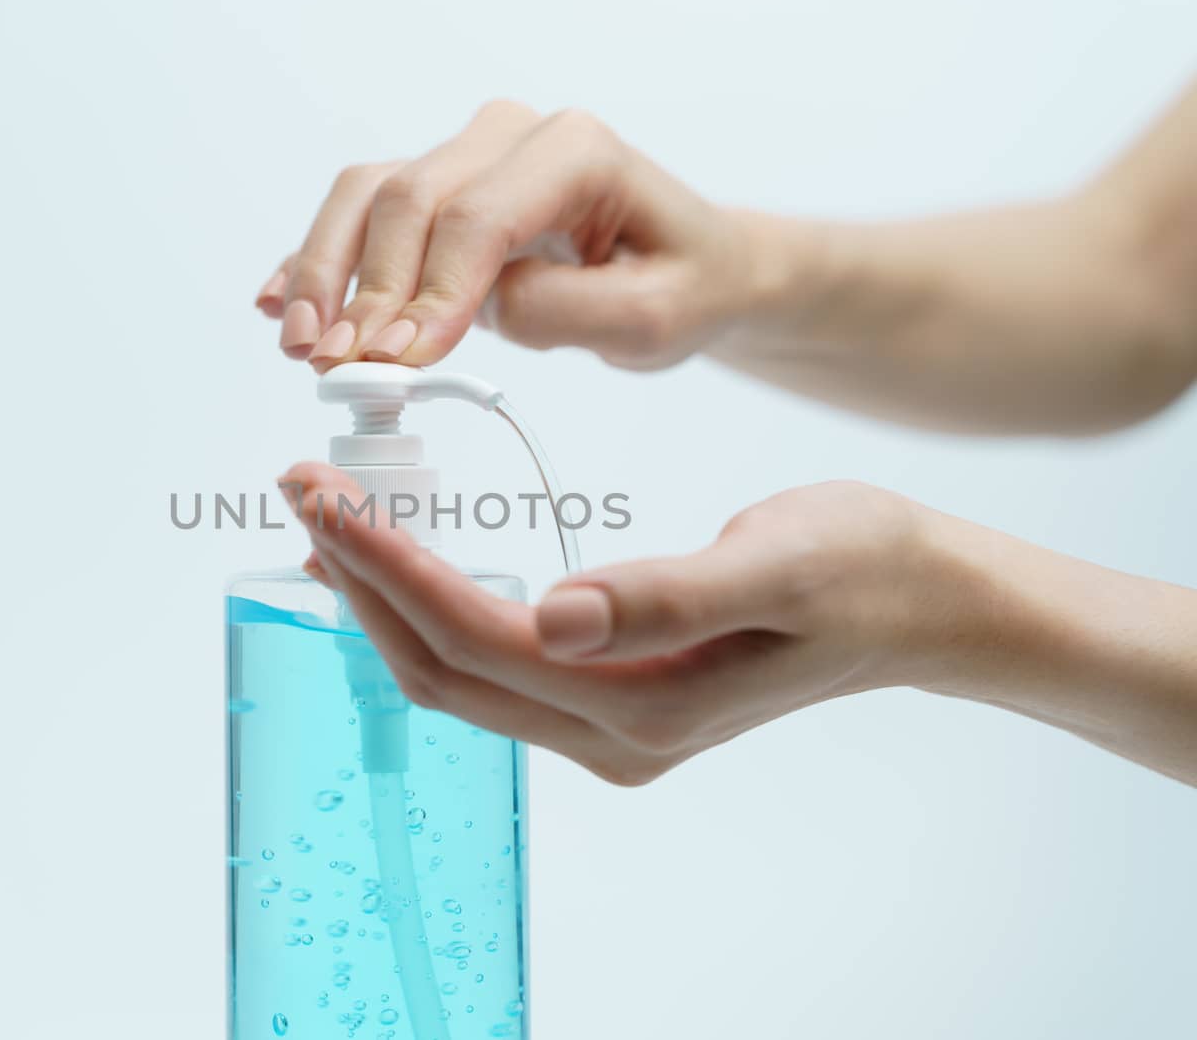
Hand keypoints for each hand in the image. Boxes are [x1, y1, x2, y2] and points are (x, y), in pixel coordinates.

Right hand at [255, 102, 775, 372]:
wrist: (689, 266)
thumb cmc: (679, 285)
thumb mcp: (653, 318)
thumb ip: (570, 311)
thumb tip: (476, 311)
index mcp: (576, 150)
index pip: (479, 217)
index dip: (430, 293)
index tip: (398, 364)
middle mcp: (511, 135)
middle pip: (410, 201)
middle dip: (366, 291)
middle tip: (338, 369)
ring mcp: (467, 155)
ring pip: (368, 197)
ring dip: (323, 271)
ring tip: (301, 346)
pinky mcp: (439, 191)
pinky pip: (361, 212)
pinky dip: (316, 258)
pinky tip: (278, 304)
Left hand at [279, 462, 942, 784]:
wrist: (922, 601)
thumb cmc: (864, 568)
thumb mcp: (780, 566)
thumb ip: (666, 595)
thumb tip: (554, 614)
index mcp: (644, 704)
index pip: (477, 639)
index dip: (390, 568)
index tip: (327, 496)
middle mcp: (613, 735)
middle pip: (446, 669)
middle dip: (362, 583)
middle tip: (304, 492)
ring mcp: (610, 725)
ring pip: (460, 673)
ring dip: (386, 599)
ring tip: (331, 522)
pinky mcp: (612, 697)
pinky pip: (493, 664)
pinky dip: (432, 609)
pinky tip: (405, 561)